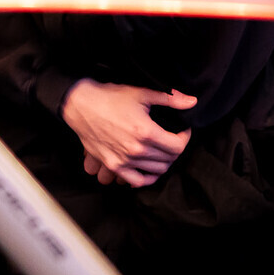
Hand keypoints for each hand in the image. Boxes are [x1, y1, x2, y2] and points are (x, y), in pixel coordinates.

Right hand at [60, 82, 196, 189]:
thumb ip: (170, 98)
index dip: (185, 138)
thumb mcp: (141, 93)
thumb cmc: (110, 97)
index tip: (183, 131)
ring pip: (156, 171)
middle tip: (173, 138)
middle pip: (169, 159)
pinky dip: (147, 178)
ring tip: (162, 150)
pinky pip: (136, 181)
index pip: (178, 146)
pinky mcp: (113, 165)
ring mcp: (124, 160)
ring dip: (164, 161)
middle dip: (175, 149)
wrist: (81, 105)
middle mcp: (136, 150)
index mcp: (146, 132)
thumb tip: (192, 102)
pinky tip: (150, 169)